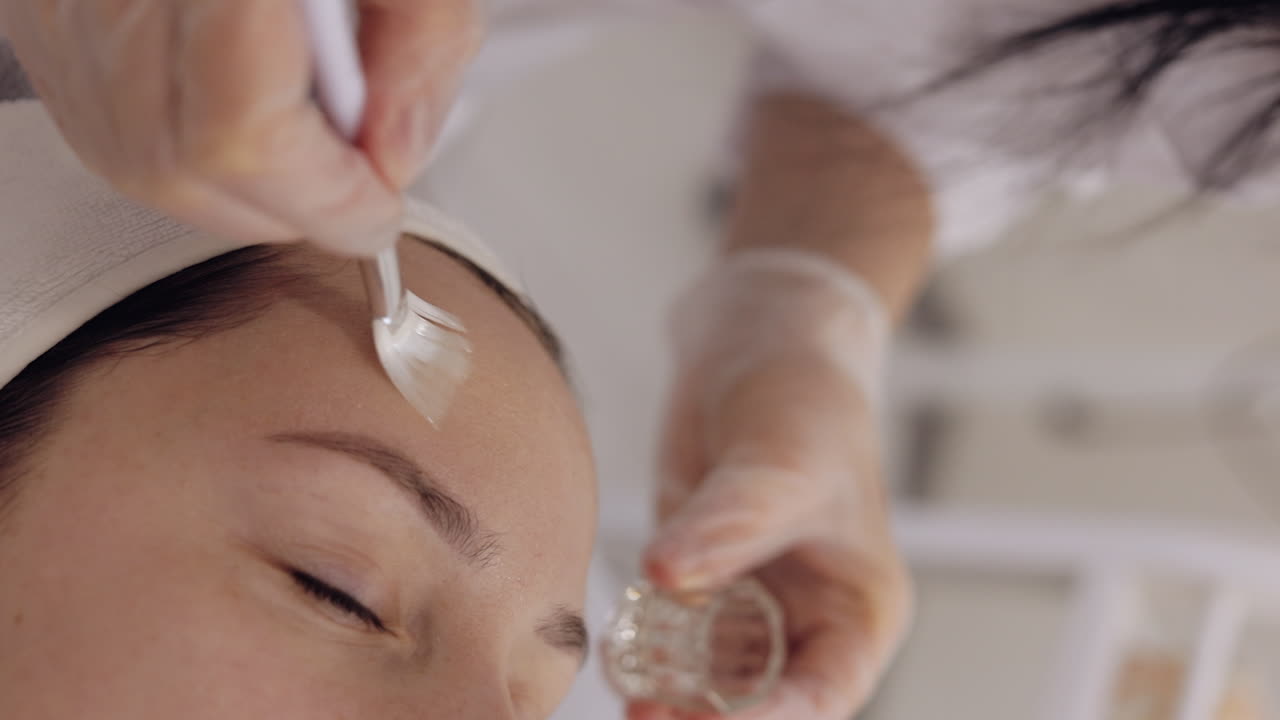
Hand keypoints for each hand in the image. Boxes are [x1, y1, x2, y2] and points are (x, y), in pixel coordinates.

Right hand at [0, 0, 478, 253]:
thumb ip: (421, 47)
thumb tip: (391, 156)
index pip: (241, 132)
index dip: (323, 195)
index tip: (376, 205)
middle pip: (181, 163)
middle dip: (288, 205)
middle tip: (352, 183)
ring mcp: (55, 6)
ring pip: (135, 160)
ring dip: (240, 190)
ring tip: (305, 144)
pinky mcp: (38, 19)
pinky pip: (104, 127)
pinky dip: (188, 152)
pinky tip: (242, 116)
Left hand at [630, 249, 913, 719]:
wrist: (758, 341)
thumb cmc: (806, 396)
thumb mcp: (781, 461)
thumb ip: (728, 523)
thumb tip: (668, 573)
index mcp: (857, 611)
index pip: (821, 696)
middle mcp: (804, 620)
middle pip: (758, 703)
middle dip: (704, 718)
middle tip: (645, 716)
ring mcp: (748, 602)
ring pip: (708, 680)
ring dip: (669, 695)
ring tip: (628, 694)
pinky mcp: (697, 579)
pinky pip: (670, 635)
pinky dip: (645, 652)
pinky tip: (616, 654)